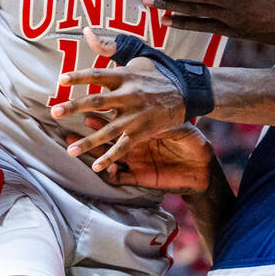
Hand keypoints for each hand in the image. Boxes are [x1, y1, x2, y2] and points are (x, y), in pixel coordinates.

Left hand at [52, 29, 187, 170]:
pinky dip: (111, 157)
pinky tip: (96, 166)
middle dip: (75, 107)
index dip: (80, 76)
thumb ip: (109, 46)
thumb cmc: (155, 72)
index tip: (61, 79)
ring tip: (69, 151)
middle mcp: (129, 95)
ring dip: (89, 141)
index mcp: (125, 75)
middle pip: (98, 101)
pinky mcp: (143, 131)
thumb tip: (86, 31)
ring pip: (109, 130)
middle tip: (55, 112)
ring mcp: (136, 116)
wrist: (186, 92)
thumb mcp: (135, 55)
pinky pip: (124, 146)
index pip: (98, 74)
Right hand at [69, 117, 214, 195]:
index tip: (85, 112)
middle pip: (105, 140)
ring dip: (91, 153)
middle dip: (87, 134)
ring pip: (107, 158)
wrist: (203, 168)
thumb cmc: (190, 143)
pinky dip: (110, 174)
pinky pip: (121, 178)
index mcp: (140, 133)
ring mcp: (135, 163)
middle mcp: (133, 147)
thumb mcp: (176, 124)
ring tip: (75, 148)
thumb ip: (159, 114)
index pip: (116, 124)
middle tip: (71, 128)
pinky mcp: (141, 178)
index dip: (99, 119)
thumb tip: (142, 97)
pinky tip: (99, 169)